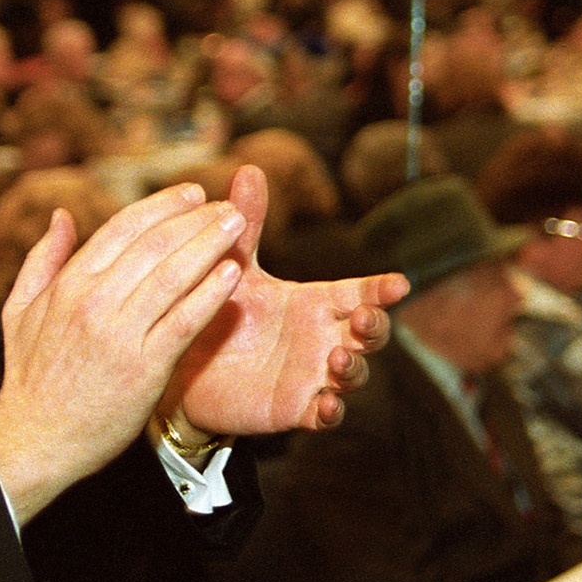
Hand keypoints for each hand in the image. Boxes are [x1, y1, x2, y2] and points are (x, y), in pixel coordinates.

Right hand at [0, 184, 247, 522]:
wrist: (35, 440)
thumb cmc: (30, 378)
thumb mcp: (20, 310)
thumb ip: (43, 260)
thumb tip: (62, 216)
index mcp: (68, 284)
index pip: (123, 228)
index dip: (163, 205)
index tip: (192, 194)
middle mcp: (94, 302)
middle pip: (155, 245)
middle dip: (196, 219)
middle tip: (226, 206)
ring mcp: (120, 334)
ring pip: (174, 275)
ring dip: (210, 245)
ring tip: (237, 227)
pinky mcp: (144, 368)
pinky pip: (185, 322)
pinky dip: (210, 294)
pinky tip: (232, 275)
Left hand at [165, 165, 409, 436]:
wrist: (182, 363)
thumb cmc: (217, 307)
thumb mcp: (233, 266)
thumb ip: (248, 224)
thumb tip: (250, 167)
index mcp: (314, 302)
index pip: (359, 293)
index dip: (380, 289)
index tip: (398, 283)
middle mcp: (322, 338)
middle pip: (369, 333)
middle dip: (375, 327)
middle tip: (363, 319)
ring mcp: (313, 375)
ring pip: (354, 375)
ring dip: (356, 368)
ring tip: (340, 357)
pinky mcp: (295, 409)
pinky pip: (324, 415)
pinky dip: (332, 411)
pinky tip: (327, 406)